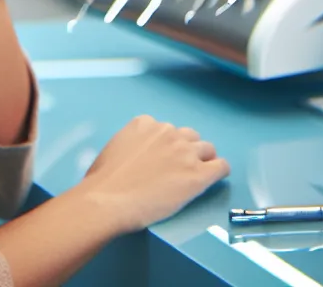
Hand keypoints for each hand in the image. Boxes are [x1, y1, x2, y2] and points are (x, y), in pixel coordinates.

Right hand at [80, 115, 229, 233]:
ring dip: (202, 160)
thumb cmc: (102, 181)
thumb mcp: (114, 149)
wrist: (108, 200)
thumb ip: (129, 144)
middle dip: (185, 150)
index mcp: (145, 123)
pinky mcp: (197, 175)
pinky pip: (221, 166)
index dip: (165, 146)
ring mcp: (184, 152)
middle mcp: (167, 132)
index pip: (165, 129)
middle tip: (178, 170)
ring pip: (207, 149)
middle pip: (189, 136)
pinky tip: (214, 179)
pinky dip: (219, 171)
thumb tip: (131, 157)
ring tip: (196, 176)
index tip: (162, 159)